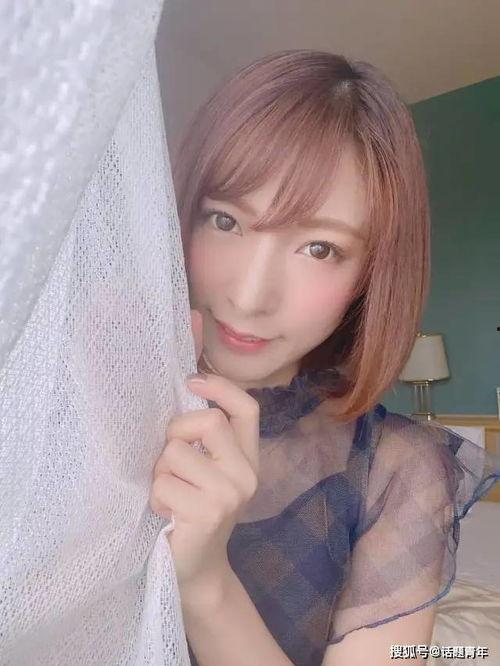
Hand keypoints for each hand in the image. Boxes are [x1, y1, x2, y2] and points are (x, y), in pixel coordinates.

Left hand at [149, 309, 259, 598]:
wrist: (196, 569)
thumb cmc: (192, 511)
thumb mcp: (205, 470)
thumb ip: (202, 437)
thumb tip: (186, 382)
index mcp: (248, 457)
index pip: (247, 409)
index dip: (221, 388)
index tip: (192, 383)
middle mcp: (247, 473)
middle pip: (207, 421)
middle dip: (175, 434)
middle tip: (169, 461)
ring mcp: (231, 494)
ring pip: (176, 452)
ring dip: (160, 473)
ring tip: (168, 494)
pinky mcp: (208, 513)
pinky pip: (164, 484)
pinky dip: (156, 497)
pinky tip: (166, 514)